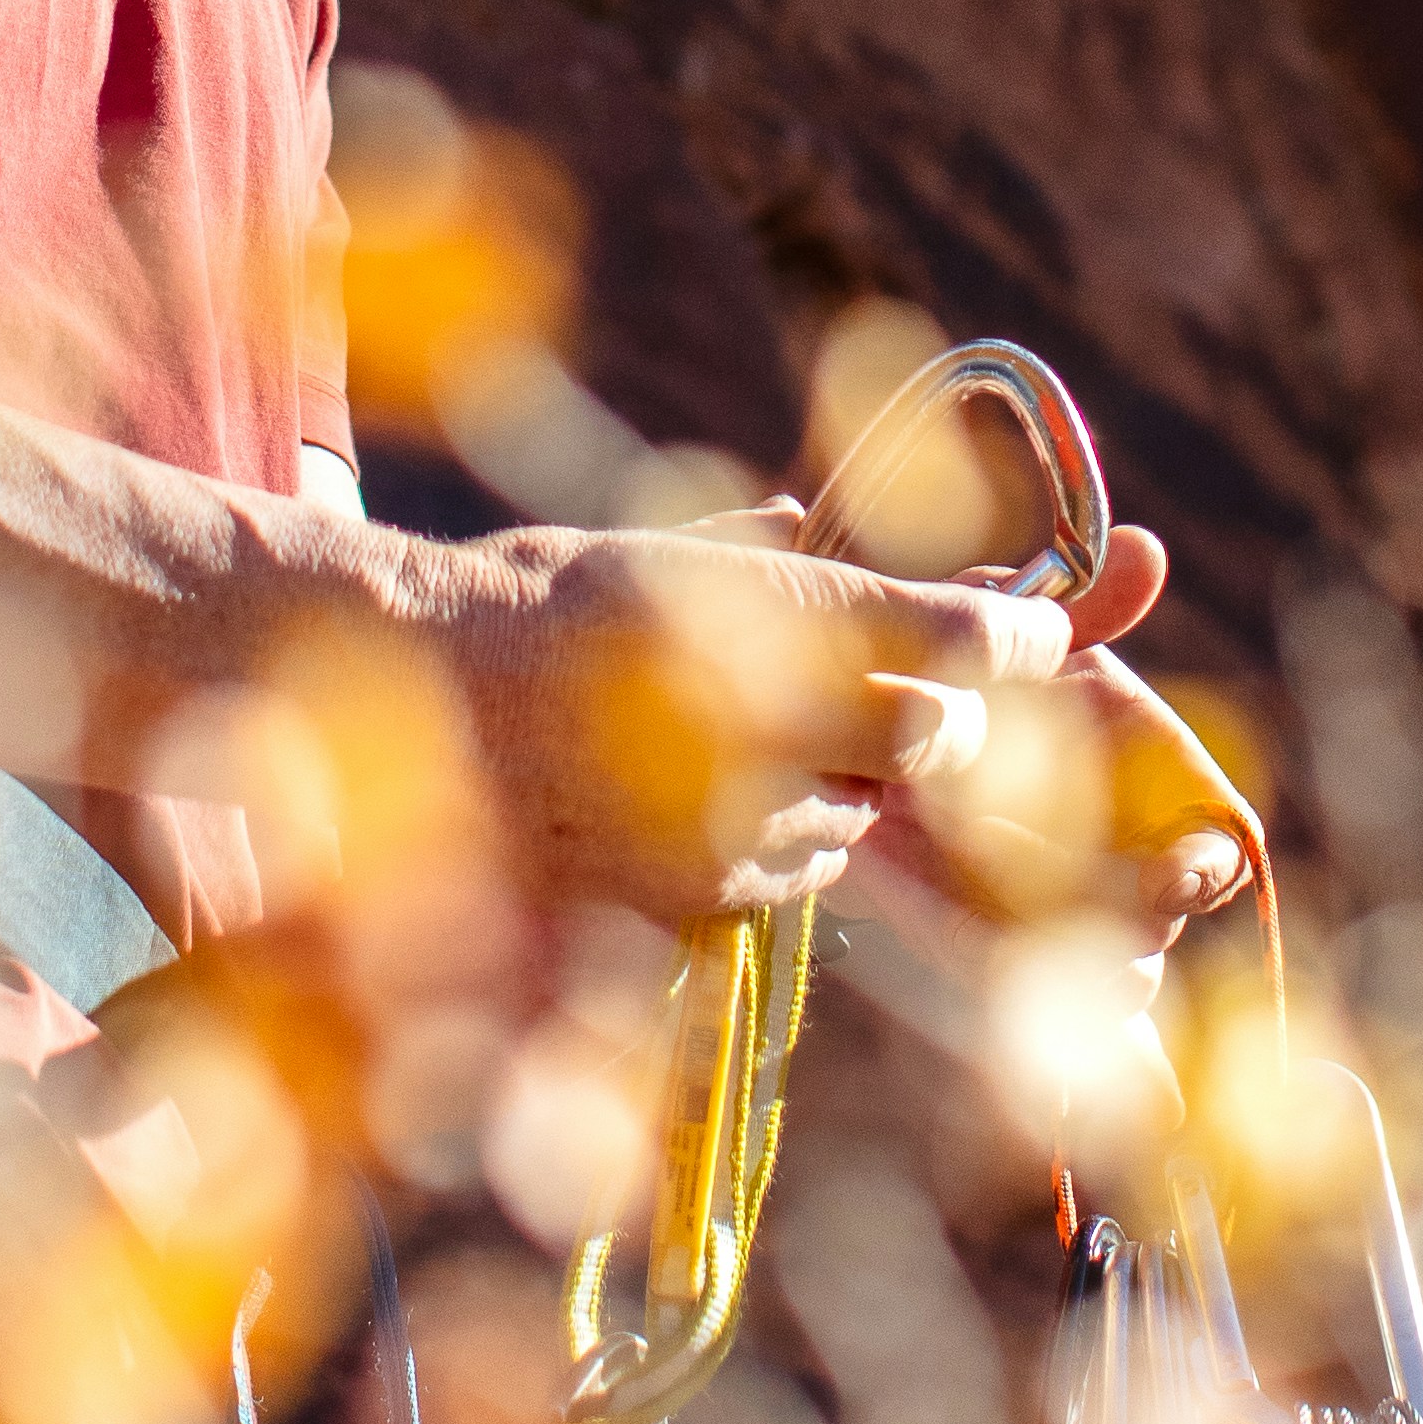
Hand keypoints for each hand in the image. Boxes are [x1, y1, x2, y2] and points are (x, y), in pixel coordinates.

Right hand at [373, 495, 1169, 933]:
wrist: (392, 707)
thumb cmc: (512, 606)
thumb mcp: (636, 545)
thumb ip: (752, 551)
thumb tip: (815, 524)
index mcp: (759, 614)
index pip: (944, 633)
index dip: (1009, 631)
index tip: (1029, 628)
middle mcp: (766, 723)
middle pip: (932, 736)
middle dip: (938, 715)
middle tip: (918, 694)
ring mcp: (734, 824)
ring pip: (862, 810)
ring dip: (851, 782)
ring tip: (767, 741)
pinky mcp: (700, 899)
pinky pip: (789, 870)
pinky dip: (780, 839)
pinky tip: (715, 802)